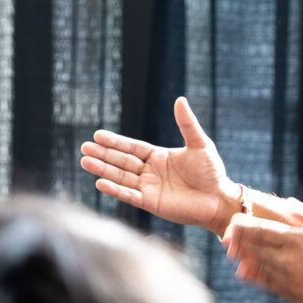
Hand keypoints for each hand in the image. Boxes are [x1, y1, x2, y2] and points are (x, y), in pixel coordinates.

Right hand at [80, 98, 238, 232]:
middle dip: (103, 154)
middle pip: (121, 161)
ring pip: (121, 177)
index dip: (115, 142)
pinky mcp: (150, 203)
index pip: (131, 147)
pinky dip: (114, 190)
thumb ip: (187, 124)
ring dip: (103, 170)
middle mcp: (150, 172)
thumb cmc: (212, 171)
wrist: (218, 199)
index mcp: (158, 157)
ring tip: (85, 162)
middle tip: (84, 148)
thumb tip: (180, 99)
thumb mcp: (199, 144)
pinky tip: (100, 183)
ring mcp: (148, 188)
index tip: (97, 134)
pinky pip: (128, 195)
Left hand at [223, 218, 302, 302]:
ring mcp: (286, 278)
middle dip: (237, 242)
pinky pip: (266, 283)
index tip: (233, 223)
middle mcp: (286, 259)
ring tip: (231, 253)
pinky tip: (243, 272)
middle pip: (254, 248)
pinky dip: (253, 276)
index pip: (261, 230)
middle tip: (224, 238)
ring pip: (256, 266)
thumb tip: (290, 203)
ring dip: (242, 258)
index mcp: (295, 239)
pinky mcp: (289, 294)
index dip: (243, 227)